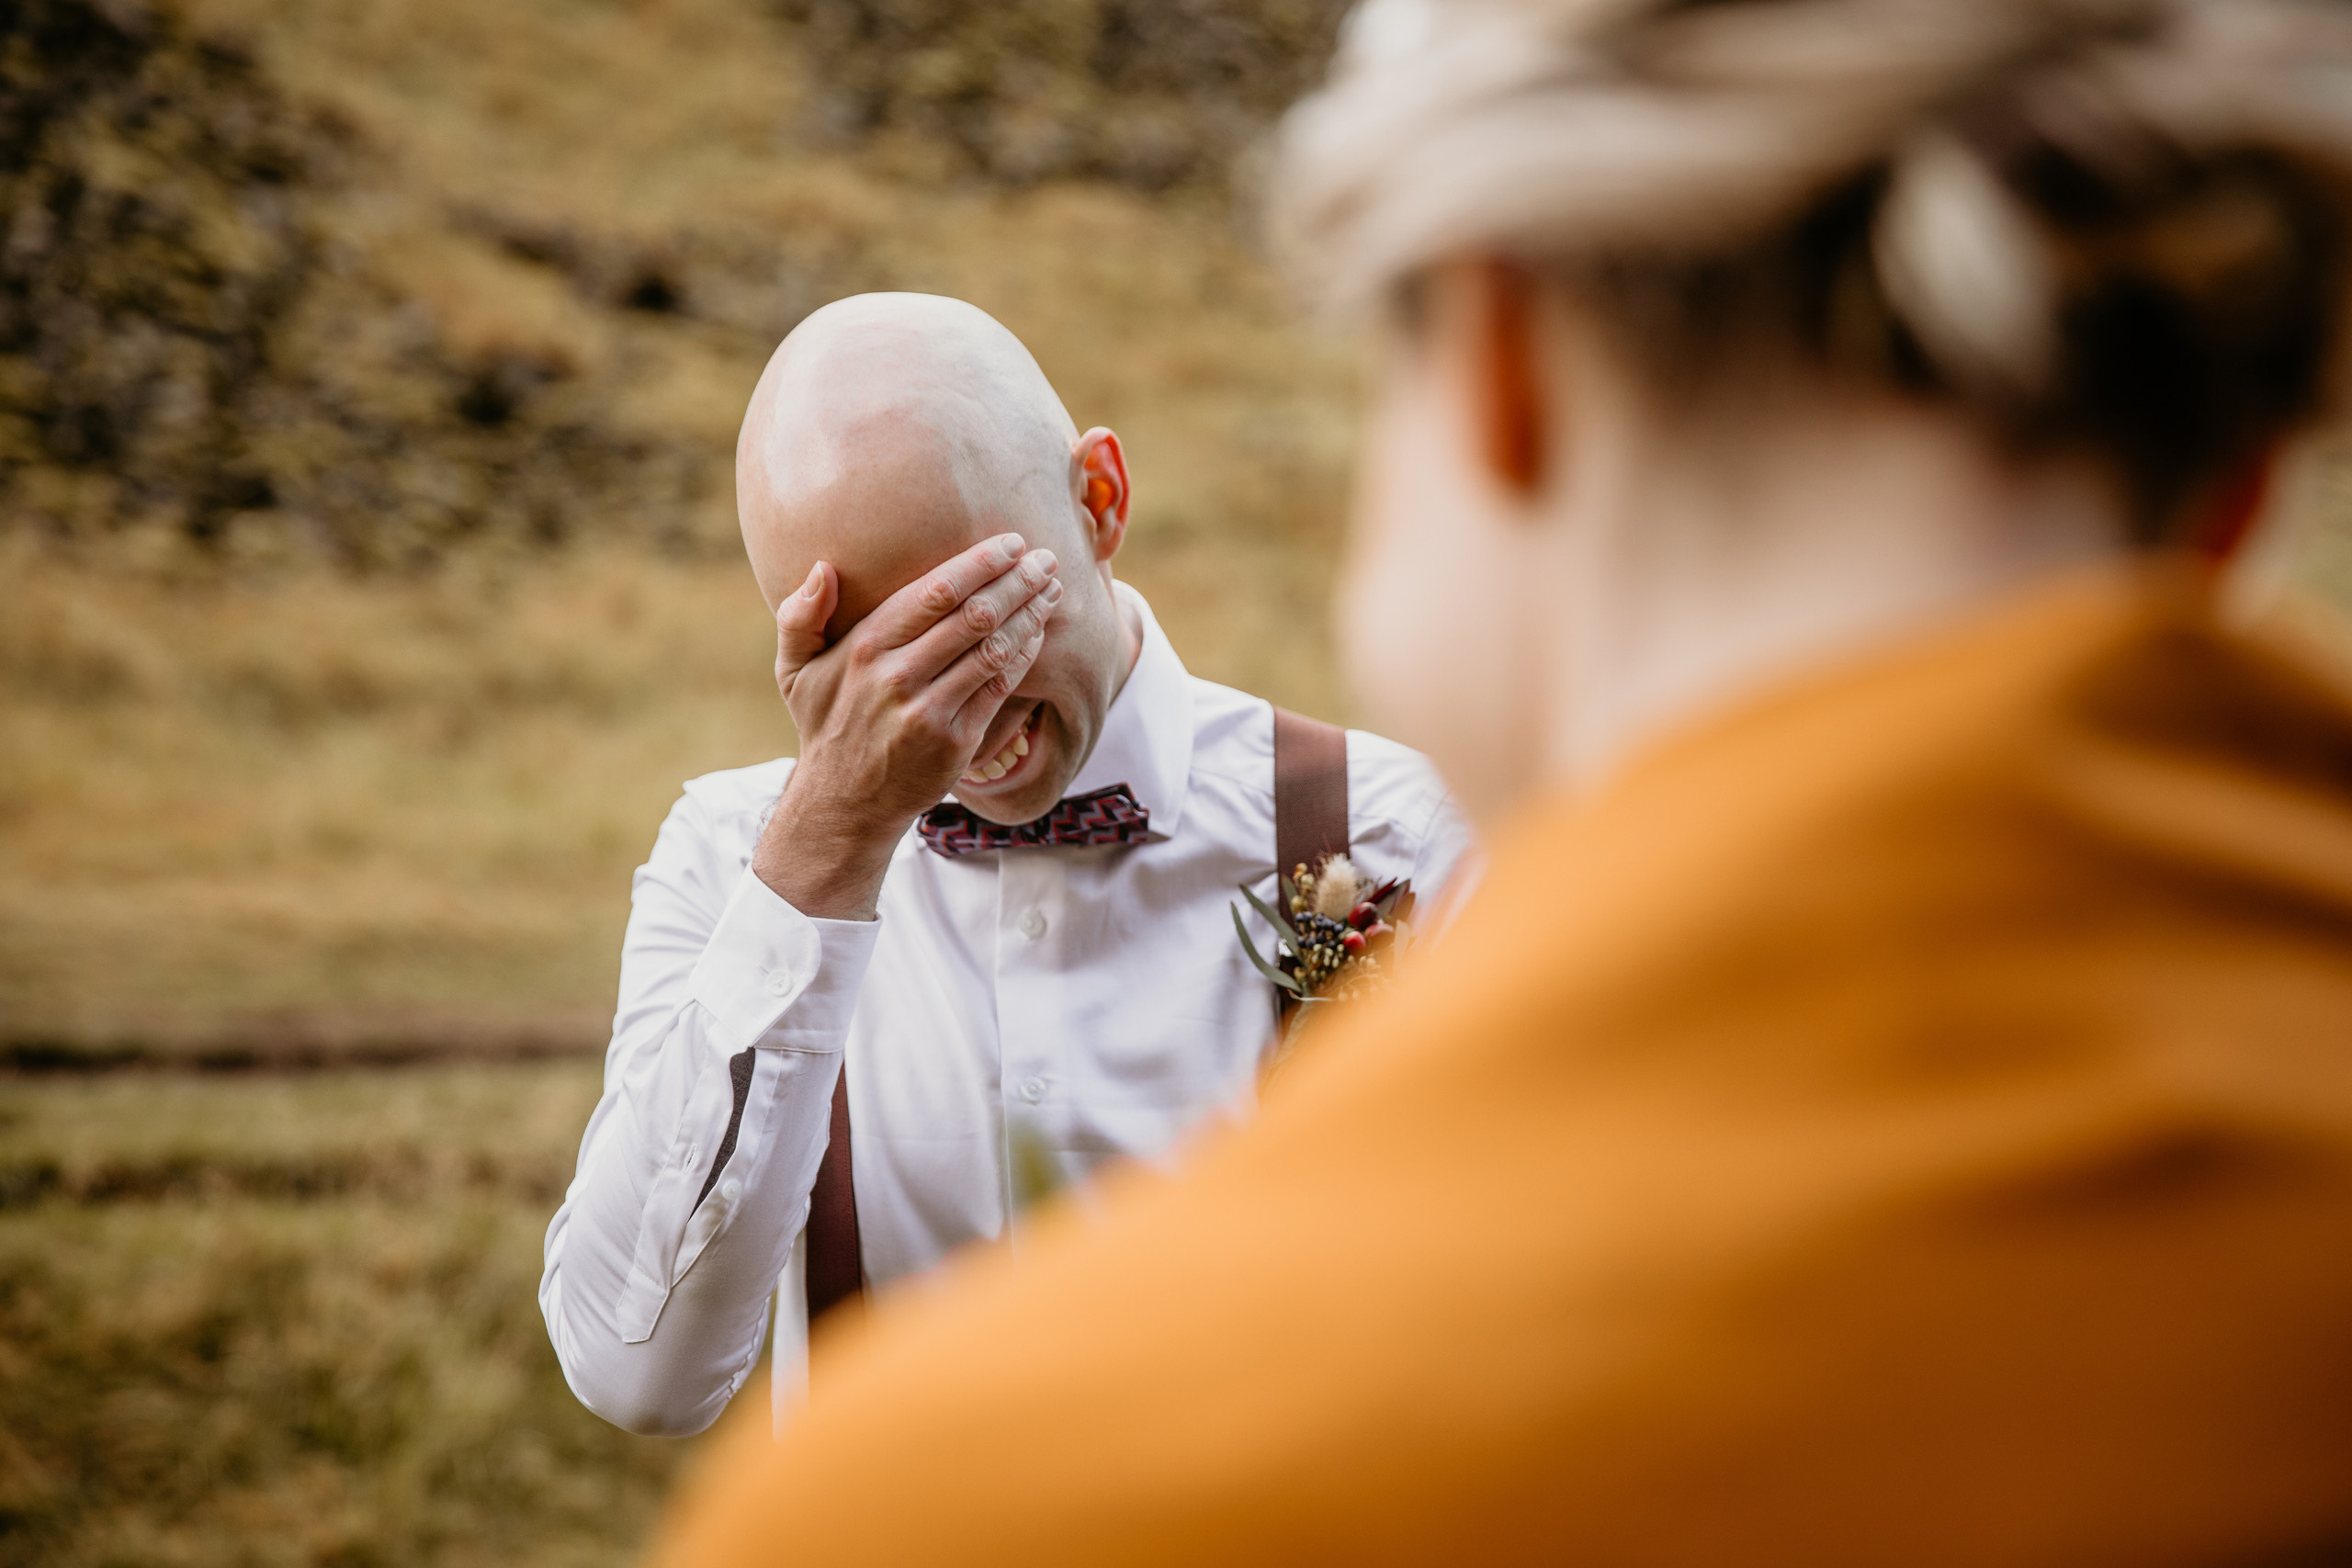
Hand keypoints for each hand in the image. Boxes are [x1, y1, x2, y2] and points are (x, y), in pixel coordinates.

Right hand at [752, 532, 1062, 918]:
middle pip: (974, 614)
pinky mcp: (955, 741)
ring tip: (1052, 591)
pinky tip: (1038, 634)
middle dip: (1017, 581)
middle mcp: (897, 675)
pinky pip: (999, 688)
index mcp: (864, 646)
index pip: (936, 591)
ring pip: (993, 649)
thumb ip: (800, 617)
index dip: (981, 563)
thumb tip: (821, 568)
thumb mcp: (795, 671)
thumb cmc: (826, 724)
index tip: (1011, 543)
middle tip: (1046, 559)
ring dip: (1030, 615)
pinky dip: (1023, 656)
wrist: (843, 803)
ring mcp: (928, 710)